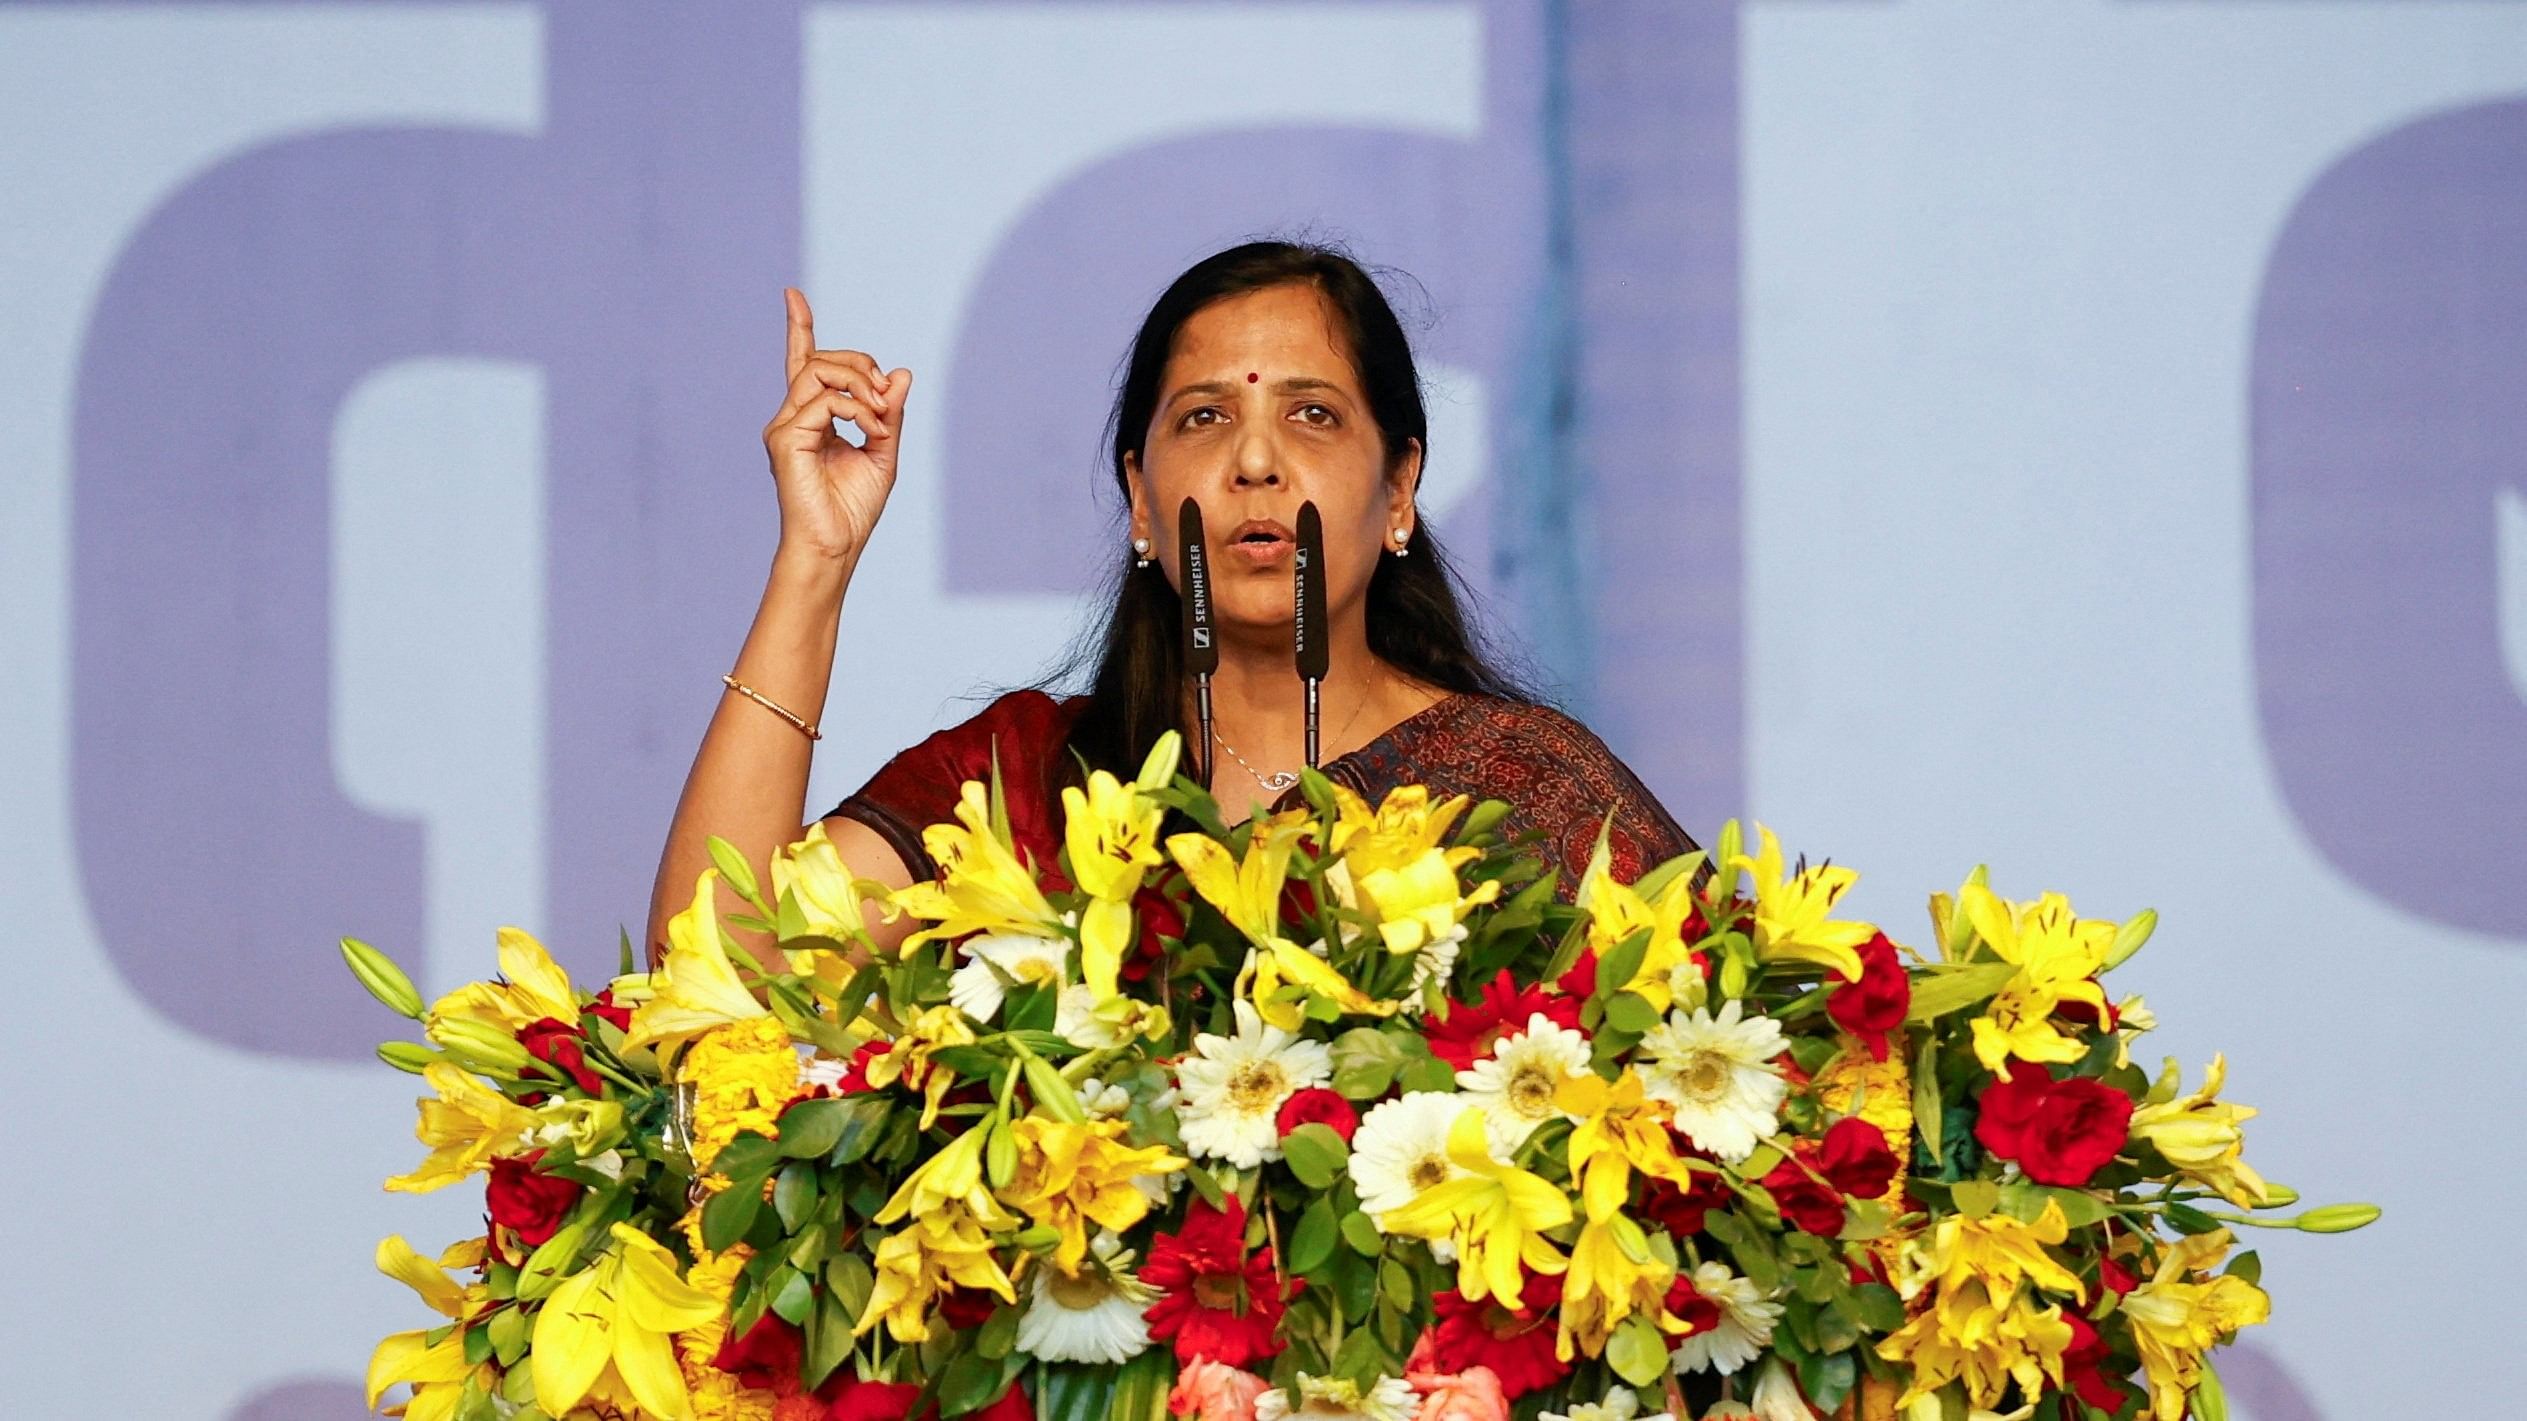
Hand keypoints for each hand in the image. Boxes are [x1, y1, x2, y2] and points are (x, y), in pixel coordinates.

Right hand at [763, 287, 912, 566]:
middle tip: (887, 399)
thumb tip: (900, 374)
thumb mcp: (883, 452)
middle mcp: (793, 418)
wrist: (835, 546)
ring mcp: (785, 427)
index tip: (792, 295)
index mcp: (813, 419)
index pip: (803, 363)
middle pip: (822, 361)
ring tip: (880, 415)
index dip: (798, 327)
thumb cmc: (853, 509)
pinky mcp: (785, 439)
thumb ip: (889, 413)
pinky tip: (871, 431)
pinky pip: (825, 401)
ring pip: (820, 372)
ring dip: (861, 384)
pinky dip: (857, 410)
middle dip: (862, 366)